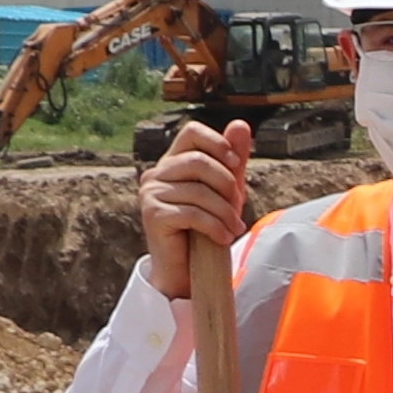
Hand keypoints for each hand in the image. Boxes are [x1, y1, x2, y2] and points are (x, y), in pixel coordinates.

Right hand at [141, 120, 254, 300]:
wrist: (188, 268)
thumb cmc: (206, 226)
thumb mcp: (225, 190)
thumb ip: (232, 159)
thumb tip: (241, 124)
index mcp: (173, 161)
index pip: (192, 131)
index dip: (217, 142)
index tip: (235, 164)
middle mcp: (157, 173)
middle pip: (198, 162)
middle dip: (226, 185)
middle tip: (237, 207)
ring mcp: (151, 193)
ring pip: (199, 192)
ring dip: (225, 213)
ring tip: (234, 228)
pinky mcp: (153, 215)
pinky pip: (192, 213)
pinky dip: (215, 227)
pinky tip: (223, 237)